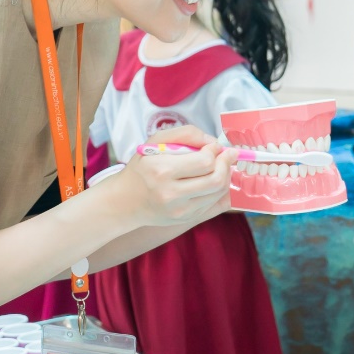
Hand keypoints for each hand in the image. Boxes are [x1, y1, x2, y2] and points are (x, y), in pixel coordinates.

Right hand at [107, 125, 233, 227]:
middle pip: (216, 180)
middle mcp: (171, 194)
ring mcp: (180, 210)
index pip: (204, 162)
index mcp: (162, 170)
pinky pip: (216, 206)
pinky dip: (222, 192)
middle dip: (227, 164)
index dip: (215, 152)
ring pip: (219, 193)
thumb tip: (213, 142)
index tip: (214, 146)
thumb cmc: (142, 167)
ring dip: (226, 177)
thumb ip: (186, 134)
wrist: (126, 201)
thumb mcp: (156, 142)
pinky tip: (217, 182)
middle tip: (227, 155)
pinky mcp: (185, 219)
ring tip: (222, 166)